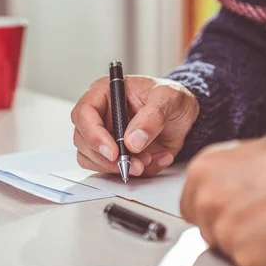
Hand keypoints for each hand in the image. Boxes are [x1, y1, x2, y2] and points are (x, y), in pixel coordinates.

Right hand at [71, 76, 198, 176]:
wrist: (183, 116)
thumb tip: (132, 141)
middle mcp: (99, 115)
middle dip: (107, 158)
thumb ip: (152, 117)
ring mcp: (103, 136)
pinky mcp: (113, 154)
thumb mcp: (169, 98)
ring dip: (117, 167)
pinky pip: (110, 170)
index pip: (83, 113)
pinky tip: (153, 161)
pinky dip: (132, 172)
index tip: (113, 151)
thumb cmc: (171, 98)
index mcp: (104, 92)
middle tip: (134, 164)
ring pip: (92, 159)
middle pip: (82, 140)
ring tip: (147, 161)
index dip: (93, 134)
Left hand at [180, 132, 265, 265]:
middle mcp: (208, 200)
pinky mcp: (248, 258)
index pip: (190, 208)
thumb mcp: (248, 157)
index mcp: (203, 171)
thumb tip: (211, 200)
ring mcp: (226, 230)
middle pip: (207, 231)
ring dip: (250, 245)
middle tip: (264, 216)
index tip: (231, 213)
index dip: (214, 214)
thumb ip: (221, 181)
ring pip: (227, 251)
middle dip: (231, 229)